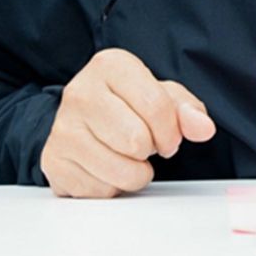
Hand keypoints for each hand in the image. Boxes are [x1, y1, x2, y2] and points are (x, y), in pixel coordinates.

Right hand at [41, 48, 216, 197]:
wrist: (84, 118)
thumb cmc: (129, 104)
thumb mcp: (165, 97)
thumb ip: (189, 111)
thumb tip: (203, 128)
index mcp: (111, 66)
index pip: (156, 106)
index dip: (171, 130)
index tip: (169, 136)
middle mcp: (80, 93)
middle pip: (136, 140)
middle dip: (151, 149)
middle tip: (145, 144)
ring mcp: (62, 128)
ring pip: (119, 170)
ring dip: (135, 173)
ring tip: (128, 156)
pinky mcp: (52, 161)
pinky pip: (99, 190)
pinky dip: (112, 185)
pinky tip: (107, 166)